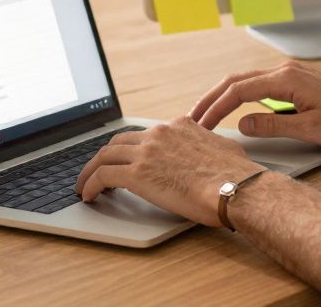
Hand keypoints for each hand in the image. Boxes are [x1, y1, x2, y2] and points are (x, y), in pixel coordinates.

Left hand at [75, 117, 265, 226]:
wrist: (235, 188)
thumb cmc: (236, 174)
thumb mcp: (221, 147)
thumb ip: (205, 144)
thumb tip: (208, 151)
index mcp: (177, 126)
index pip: (143, 134)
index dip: (129, 148)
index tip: (123, 158)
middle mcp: (159, 133)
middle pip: (118, 141)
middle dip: (104, 156)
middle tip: (96, 170)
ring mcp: (146, 152)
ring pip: (104, 156)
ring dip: (90, 171)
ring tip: (84, 185)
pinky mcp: (136, 173)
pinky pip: (103, 176)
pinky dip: (90, 184)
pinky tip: (89, 195)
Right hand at [190, 60, 320, 146]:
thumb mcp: (309, 129)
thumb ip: (272, 125)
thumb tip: (242, 124)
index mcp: (286, 79)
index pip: (239, 91)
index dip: (216, 107)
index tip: (201, 123)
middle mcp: (286, 71)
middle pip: (237, 81)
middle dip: (213, 98)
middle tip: (193, 117)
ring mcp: (292, 75)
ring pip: (248, 82)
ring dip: (226, 97)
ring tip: (209, 113)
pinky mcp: (298, 82)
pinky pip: (262, 86)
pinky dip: (243, 97)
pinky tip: (238, 109)